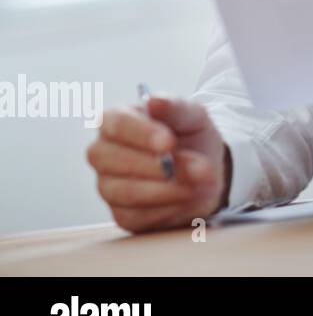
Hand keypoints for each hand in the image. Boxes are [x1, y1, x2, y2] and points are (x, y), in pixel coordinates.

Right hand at [86, 94, 230, 232]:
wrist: (206, 167)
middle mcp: (103, 154)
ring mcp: (108, 186)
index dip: (142, 134)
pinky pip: (139, 215)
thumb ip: (174, 106)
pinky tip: (189, 197)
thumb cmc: (190, 135)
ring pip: (127, 192)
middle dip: (159, 166)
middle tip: (198, 168)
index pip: (116, 124)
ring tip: (201, 182)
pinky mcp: (122, 214)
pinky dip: (170, 208)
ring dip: (170, 189)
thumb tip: (154, 100)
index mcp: (115, 120)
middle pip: (114, 160)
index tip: (169, 143)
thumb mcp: (192, 115)